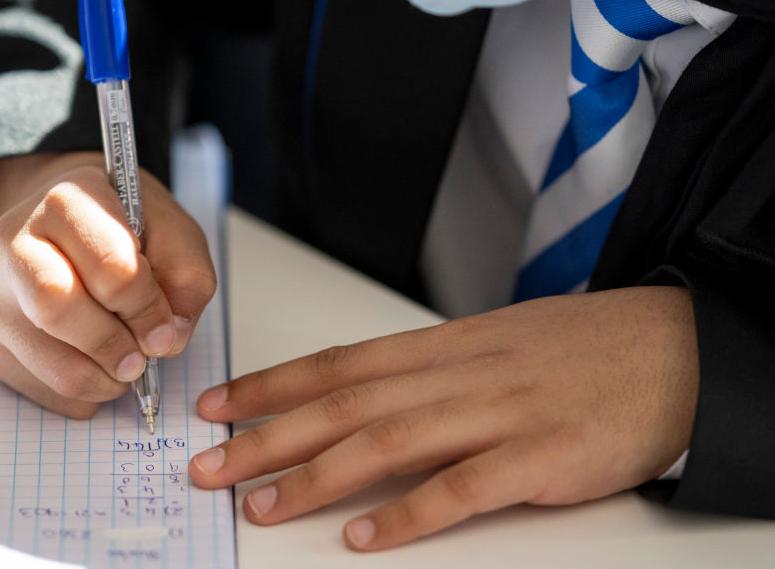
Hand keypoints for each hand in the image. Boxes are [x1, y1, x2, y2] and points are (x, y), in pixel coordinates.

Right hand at [0, 152, 215, 417]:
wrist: (67, 225)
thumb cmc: (126, 227)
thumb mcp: (172, 231)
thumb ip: (187, 277)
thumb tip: (170, 339)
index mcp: (65, 202)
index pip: (108, 265)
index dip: (146, 308)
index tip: (166, 331)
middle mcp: (13, 241)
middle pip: (57, 308)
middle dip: (111, 345)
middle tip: (140, 359)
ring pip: (47, 361)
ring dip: (101, 379)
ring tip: (124, 366)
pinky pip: (38, 388)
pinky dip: (80, 395)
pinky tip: (97, 367)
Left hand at [190, 287, 697, 550]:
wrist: (670, 348)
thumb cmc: (578, 349)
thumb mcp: (490, 343)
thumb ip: (426, 371)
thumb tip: (361, 396)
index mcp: (442, 346)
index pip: (337, 363)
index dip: (270, 384)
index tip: (219, 405)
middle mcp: (457, 374)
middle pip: (344, 404)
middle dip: (268, 435)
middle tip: (210, 464)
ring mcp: (498, 413)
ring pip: (388, 441)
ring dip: (316, 476)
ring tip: (263, 506)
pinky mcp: (540, 457)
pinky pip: (464, 487)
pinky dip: (411, 513)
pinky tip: (368, 538)